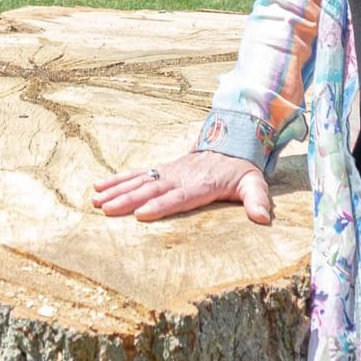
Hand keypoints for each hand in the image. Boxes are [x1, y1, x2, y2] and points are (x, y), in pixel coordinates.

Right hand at [91, 151, 273, 223]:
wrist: (232, 142)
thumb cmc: (242, 169)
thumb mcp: (255, 183)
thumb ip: (258, 200)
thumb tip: (264, 219)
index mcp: (202, 183)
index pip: (179, 196)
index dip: (161, 205)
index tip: (141, 214)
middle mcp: (181, 176)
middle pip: (152, 189)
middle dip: (128, 199)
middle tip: (107, 210)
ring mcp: (169, 171)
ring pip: (140, 181)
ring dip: (117, 190)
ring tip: (96, 201)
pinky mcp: (161, 170)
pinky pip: (137, 175)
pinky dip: (117, 180)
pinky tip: (99, 187)